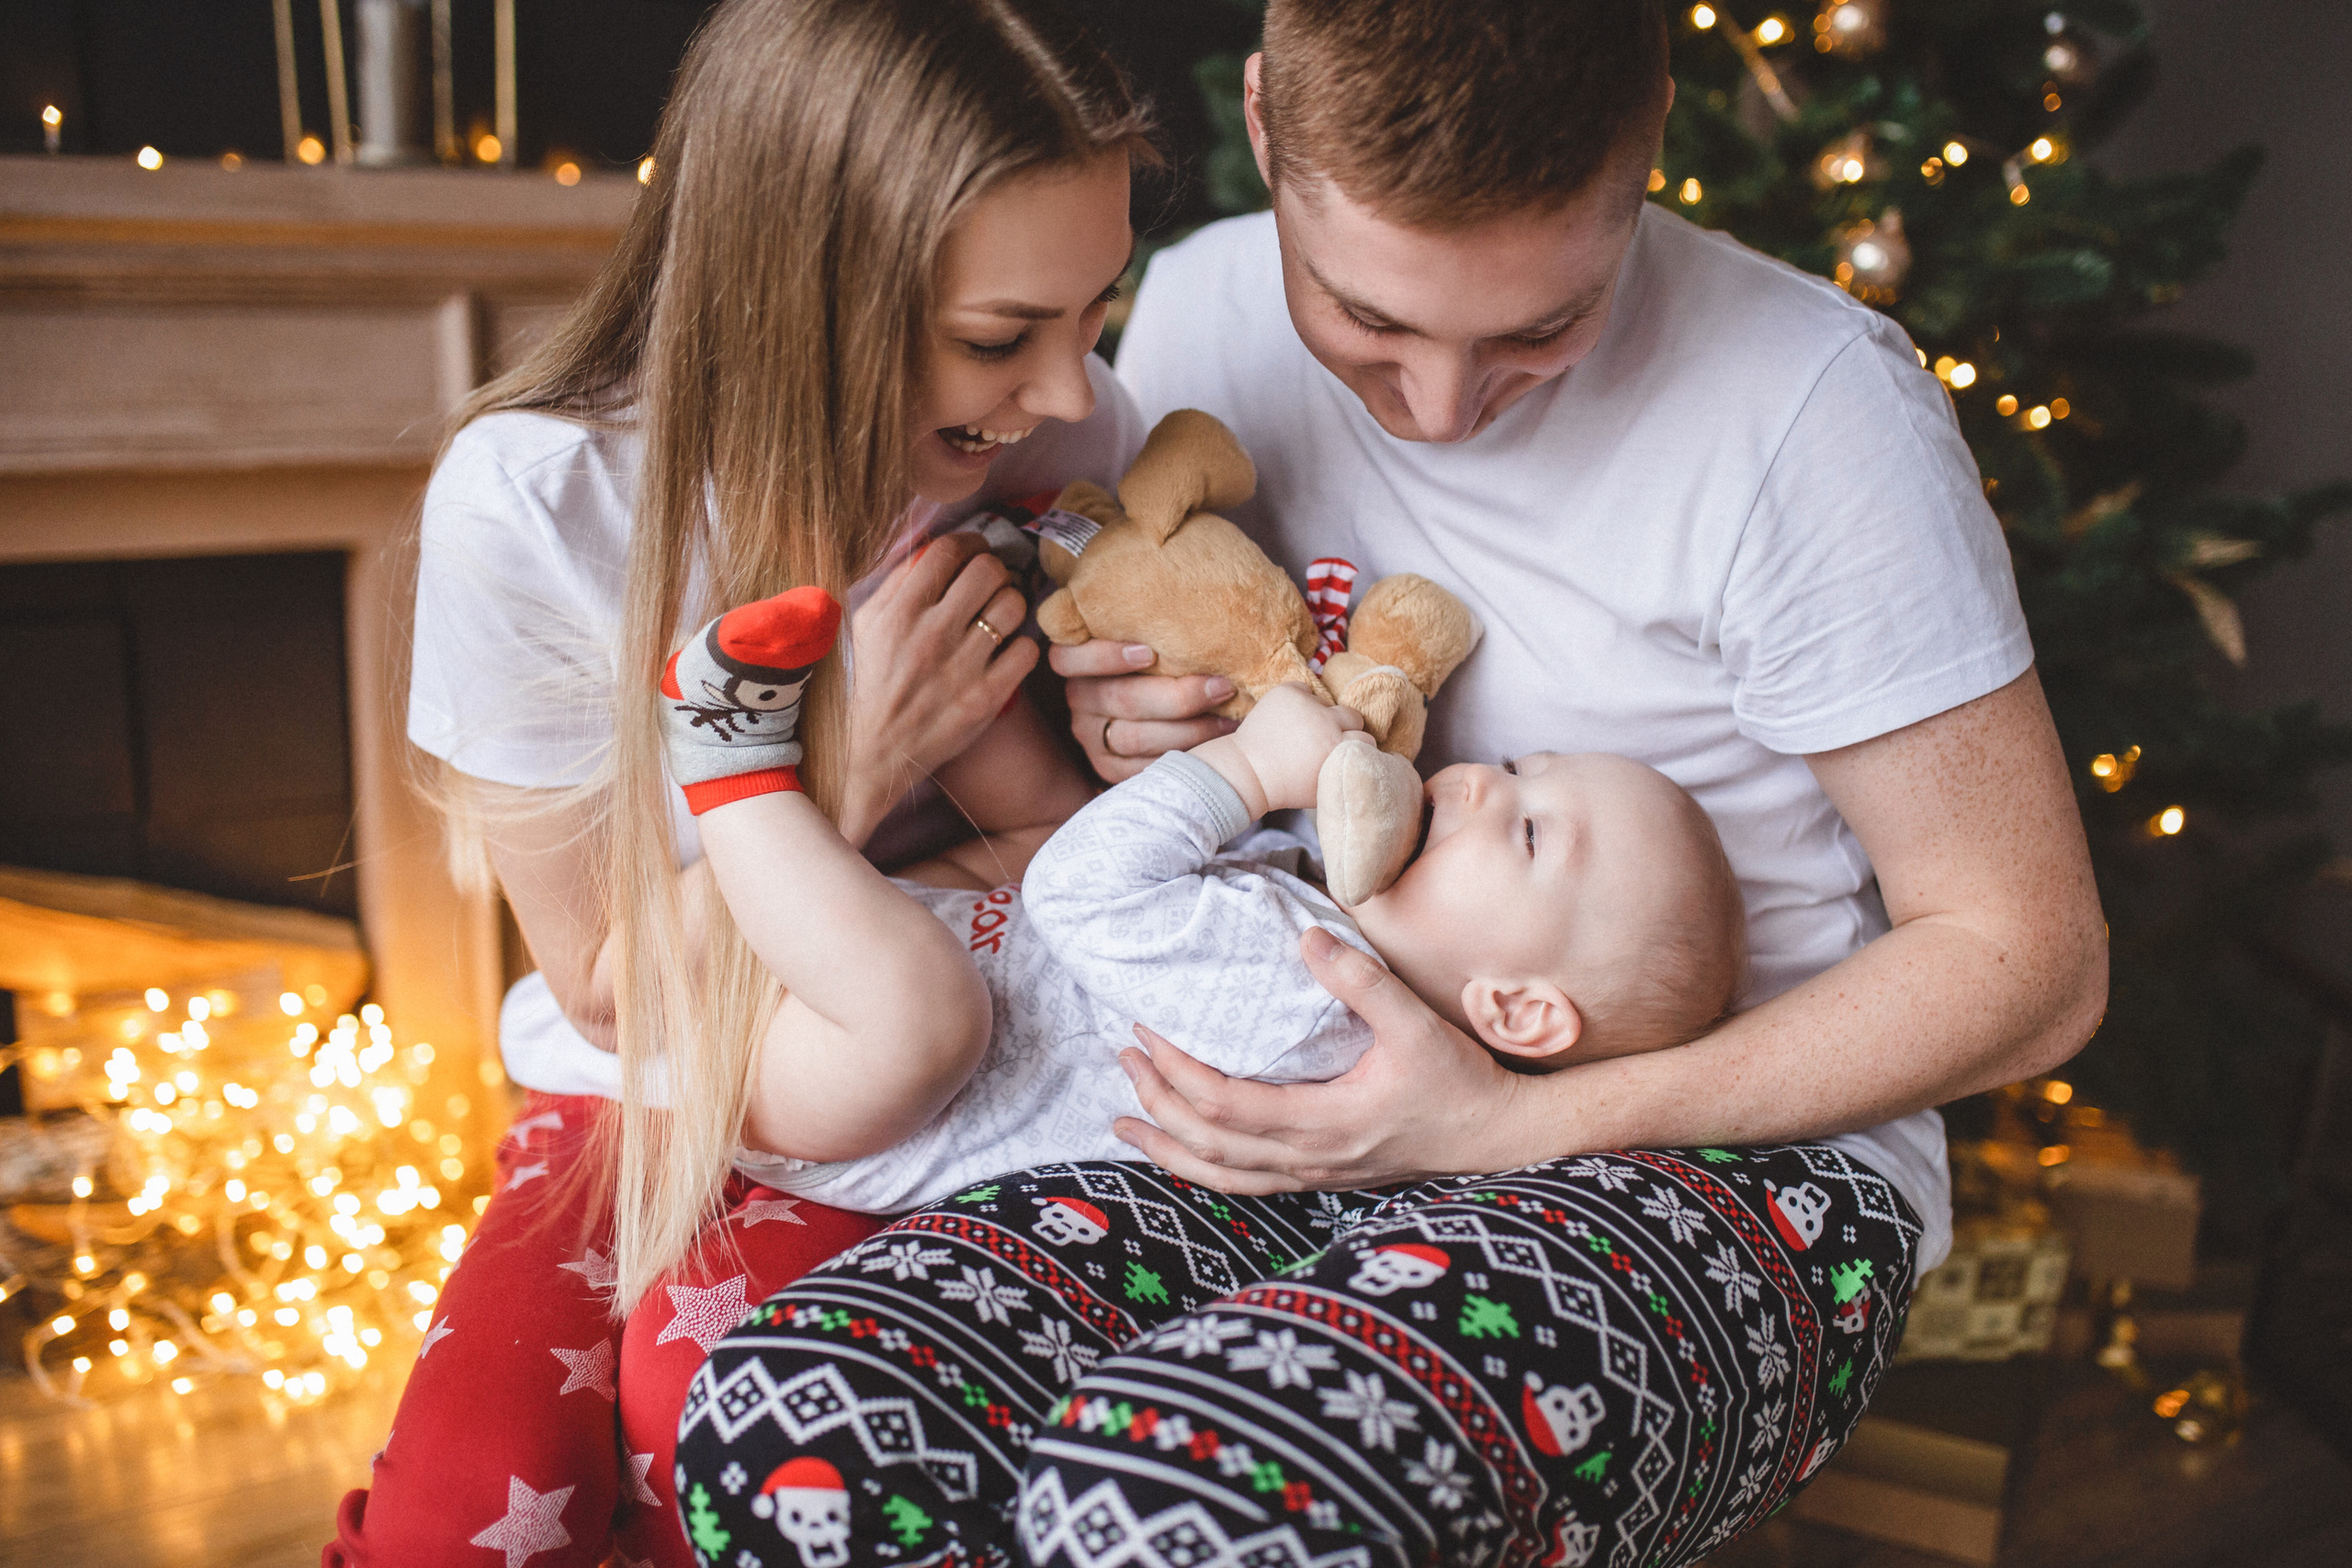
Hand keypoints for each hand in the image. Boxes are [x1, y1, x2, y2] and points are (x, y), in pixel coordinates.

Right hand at [841, 532, 1034, 844]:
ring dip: (1011, 603)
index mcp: (897, 611)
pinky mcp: (985, 698)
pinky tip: (1005, 652)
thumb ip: (895, 585)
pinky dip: (1022, 646)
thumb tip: (929, 549)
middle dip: (994, 569)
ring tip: (999, 616)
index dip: (968, 543)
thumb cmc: (864, 686)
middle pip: (989, 569)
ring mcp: (961, 667)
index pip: (948, 549)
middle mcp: (931, 634)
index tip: (971, 551)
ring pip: (1014, 604)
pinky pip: (1027, 650)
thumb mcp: (863, 627)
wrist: (866, 757)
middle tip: (990, 582)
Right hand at [1050, 639, 1237, 781]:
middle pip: (1121, 700)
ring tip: (1229, 719)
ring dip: (1189, 730)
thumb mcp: (1152, 633)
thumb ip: (1151, 622)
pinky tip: (1215, 746)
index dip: (1106, 656)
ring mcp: (1093, 736)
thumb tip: (1195, 587)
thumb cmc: (1167, 653)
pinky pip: (1143, 767)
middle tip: (1223, 687)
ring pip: (1135, 738)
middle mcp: (1080, 700)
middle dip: (1178, 696)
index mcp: (1078, 662)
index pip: (1068, 659)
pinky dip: (1182, 756)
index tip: (1151, 652)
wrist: (1173, 706)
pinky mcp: (1109, 766)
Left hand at [1111, 926, 1537, 1192]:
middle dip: (1157, 1101)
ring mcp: (1311, 1177)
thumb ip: (1360, 982)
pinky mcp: (1318, 1179)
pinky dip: (1199, 1170)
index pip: (1226, 1106)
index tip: (1149, 1030)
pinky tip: (1178, 1153)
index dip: (1178, 1072)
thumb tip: (1307, 936)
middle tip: (1124, 1056)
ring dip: (1166, 1145)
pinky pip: (1242, 1184)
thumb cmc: (1460, 1082)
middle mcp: (1308, 1160)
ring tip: (1121, 1121)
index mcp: (1325, 1124)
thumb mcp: (1415, 1024)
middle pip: (1207, 1142)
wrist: (1496, 1136)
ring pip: (1218, 1175)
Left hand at [1212, 683, 1361, 815]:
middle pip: (1353, 716)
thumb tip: (1364, 754)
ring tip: (1301, 732)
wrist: (1249, 772)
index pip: (1366, 738)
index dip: (1355, 745)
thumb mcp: (1325, 787)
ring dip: (1319, 714)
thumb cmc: (1288, 785)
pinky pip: (1305, 690)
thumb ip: (1348, 768)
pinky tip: (1289, 719)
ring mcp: (1306, 704)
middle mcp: (1327, 723)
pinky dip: (1299, 701)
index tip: (1342, 752)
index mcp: (1339, 748)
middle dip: (1344, 727)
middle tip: (1324, 739)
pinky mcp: (1288, 692)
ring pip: (1327, 703)